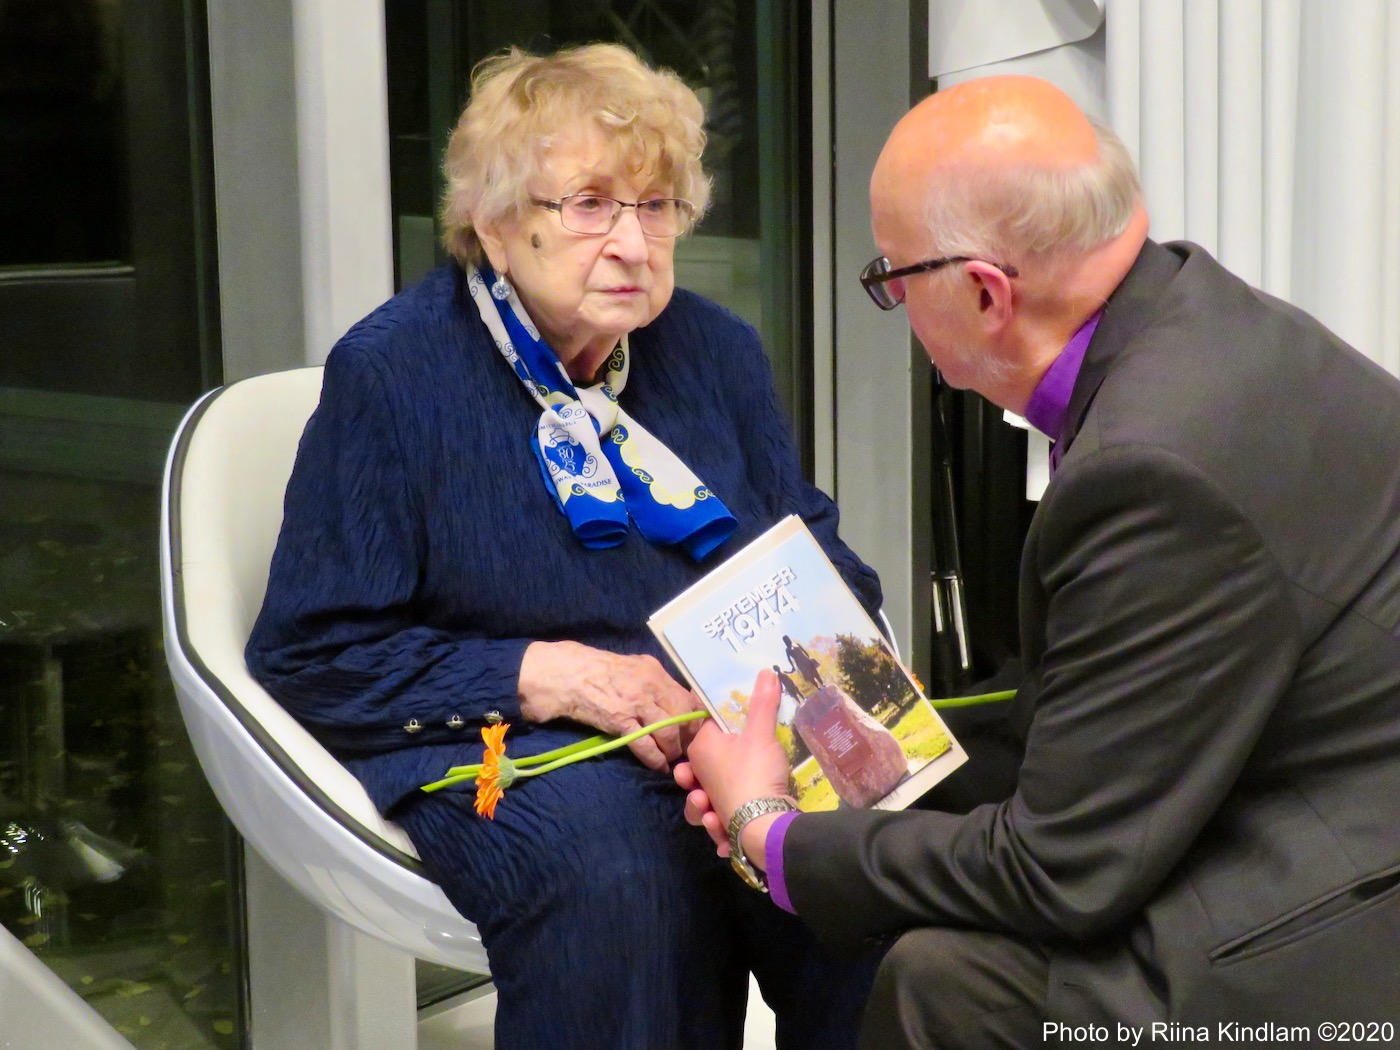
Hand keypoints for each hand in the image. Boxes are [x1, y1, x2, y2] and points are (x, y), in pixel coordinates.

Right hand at [518, 640, 697, 771]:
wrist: (568, 675)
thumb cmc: (600, 672)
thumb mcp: (633, 669)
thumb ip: (655, 684)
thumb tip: (677, 704)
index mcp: (655, 671)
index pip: (688, 697)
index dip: (696, 718)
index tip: (697, 732)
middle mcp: (651, 685)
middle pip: (683, 716)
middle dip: (688, 737)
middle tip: (687, 750)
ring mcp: (636, 703)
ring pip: (669, 732)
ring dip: (673, 750)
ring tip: (670, 758)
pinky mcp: (620, 721)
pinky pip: (646, 745)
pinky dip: (656, 759)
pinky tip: (658, 766)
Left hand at [674, 669, 793, 861]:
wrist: (761, 824)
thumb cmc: (754, 771)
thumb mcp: (761, 733)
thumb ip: (762, 702)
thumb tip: (766, 670)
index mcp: (699, 749)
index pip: (707, 726)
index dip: (723, 723)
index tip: (741, 721)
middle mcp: (697, 775)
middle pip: (699, 762)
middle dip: (708, 762)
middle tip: (726, 753)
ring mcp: (708, 802)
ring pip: (701, 797)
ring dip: (706, 799)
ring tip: (715, 797)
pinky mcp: (722, 823)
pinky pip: (716, 821)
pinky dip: (720, 824)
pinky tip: (727, 822)